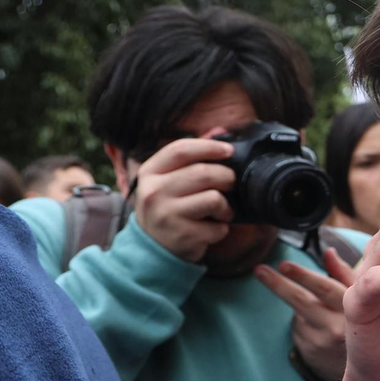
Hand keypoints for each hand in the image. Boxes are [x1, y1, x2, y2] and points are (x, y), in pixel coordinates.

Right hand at [130, 138, 236, 261]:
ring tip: (221, 211)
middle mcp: (153, 192)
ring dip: (226, 206)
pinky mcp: (181, 236)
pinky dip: (221, 229)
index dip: (209, 147)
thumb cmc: (167, 209)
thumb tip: (219, 130)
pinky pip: (216, 227)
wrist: (150, 250)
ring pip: (213, 199)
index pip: (181, 149)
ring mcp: (166, 215)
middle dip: (226, 177)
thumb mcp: (168, 181)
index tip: (228, 151)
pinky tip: (211, 229)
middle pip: (203, 173)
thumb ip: (191, 158)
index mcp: (150, 172)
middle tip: (230, 184)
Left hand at [255, 248, 357, 380]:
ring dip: (302, 306)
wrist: (368, 366)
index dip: (302, 276)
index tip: (283, 265)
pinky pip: (297, 328)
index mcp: (353, 310)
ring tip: (322, 313)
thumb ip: (344, 274)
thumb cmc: (366, 322)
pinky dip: (302, 322)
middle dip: (277, 284)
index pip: (324, 289)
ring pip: (298, 314)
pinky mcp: (310, 352)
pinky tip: (318, 328)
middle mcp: (337, 327)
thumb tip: (328, 252)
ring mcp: (322, 342)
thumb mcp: (364, 297)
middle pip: (301, 301)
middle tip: (259, 270)